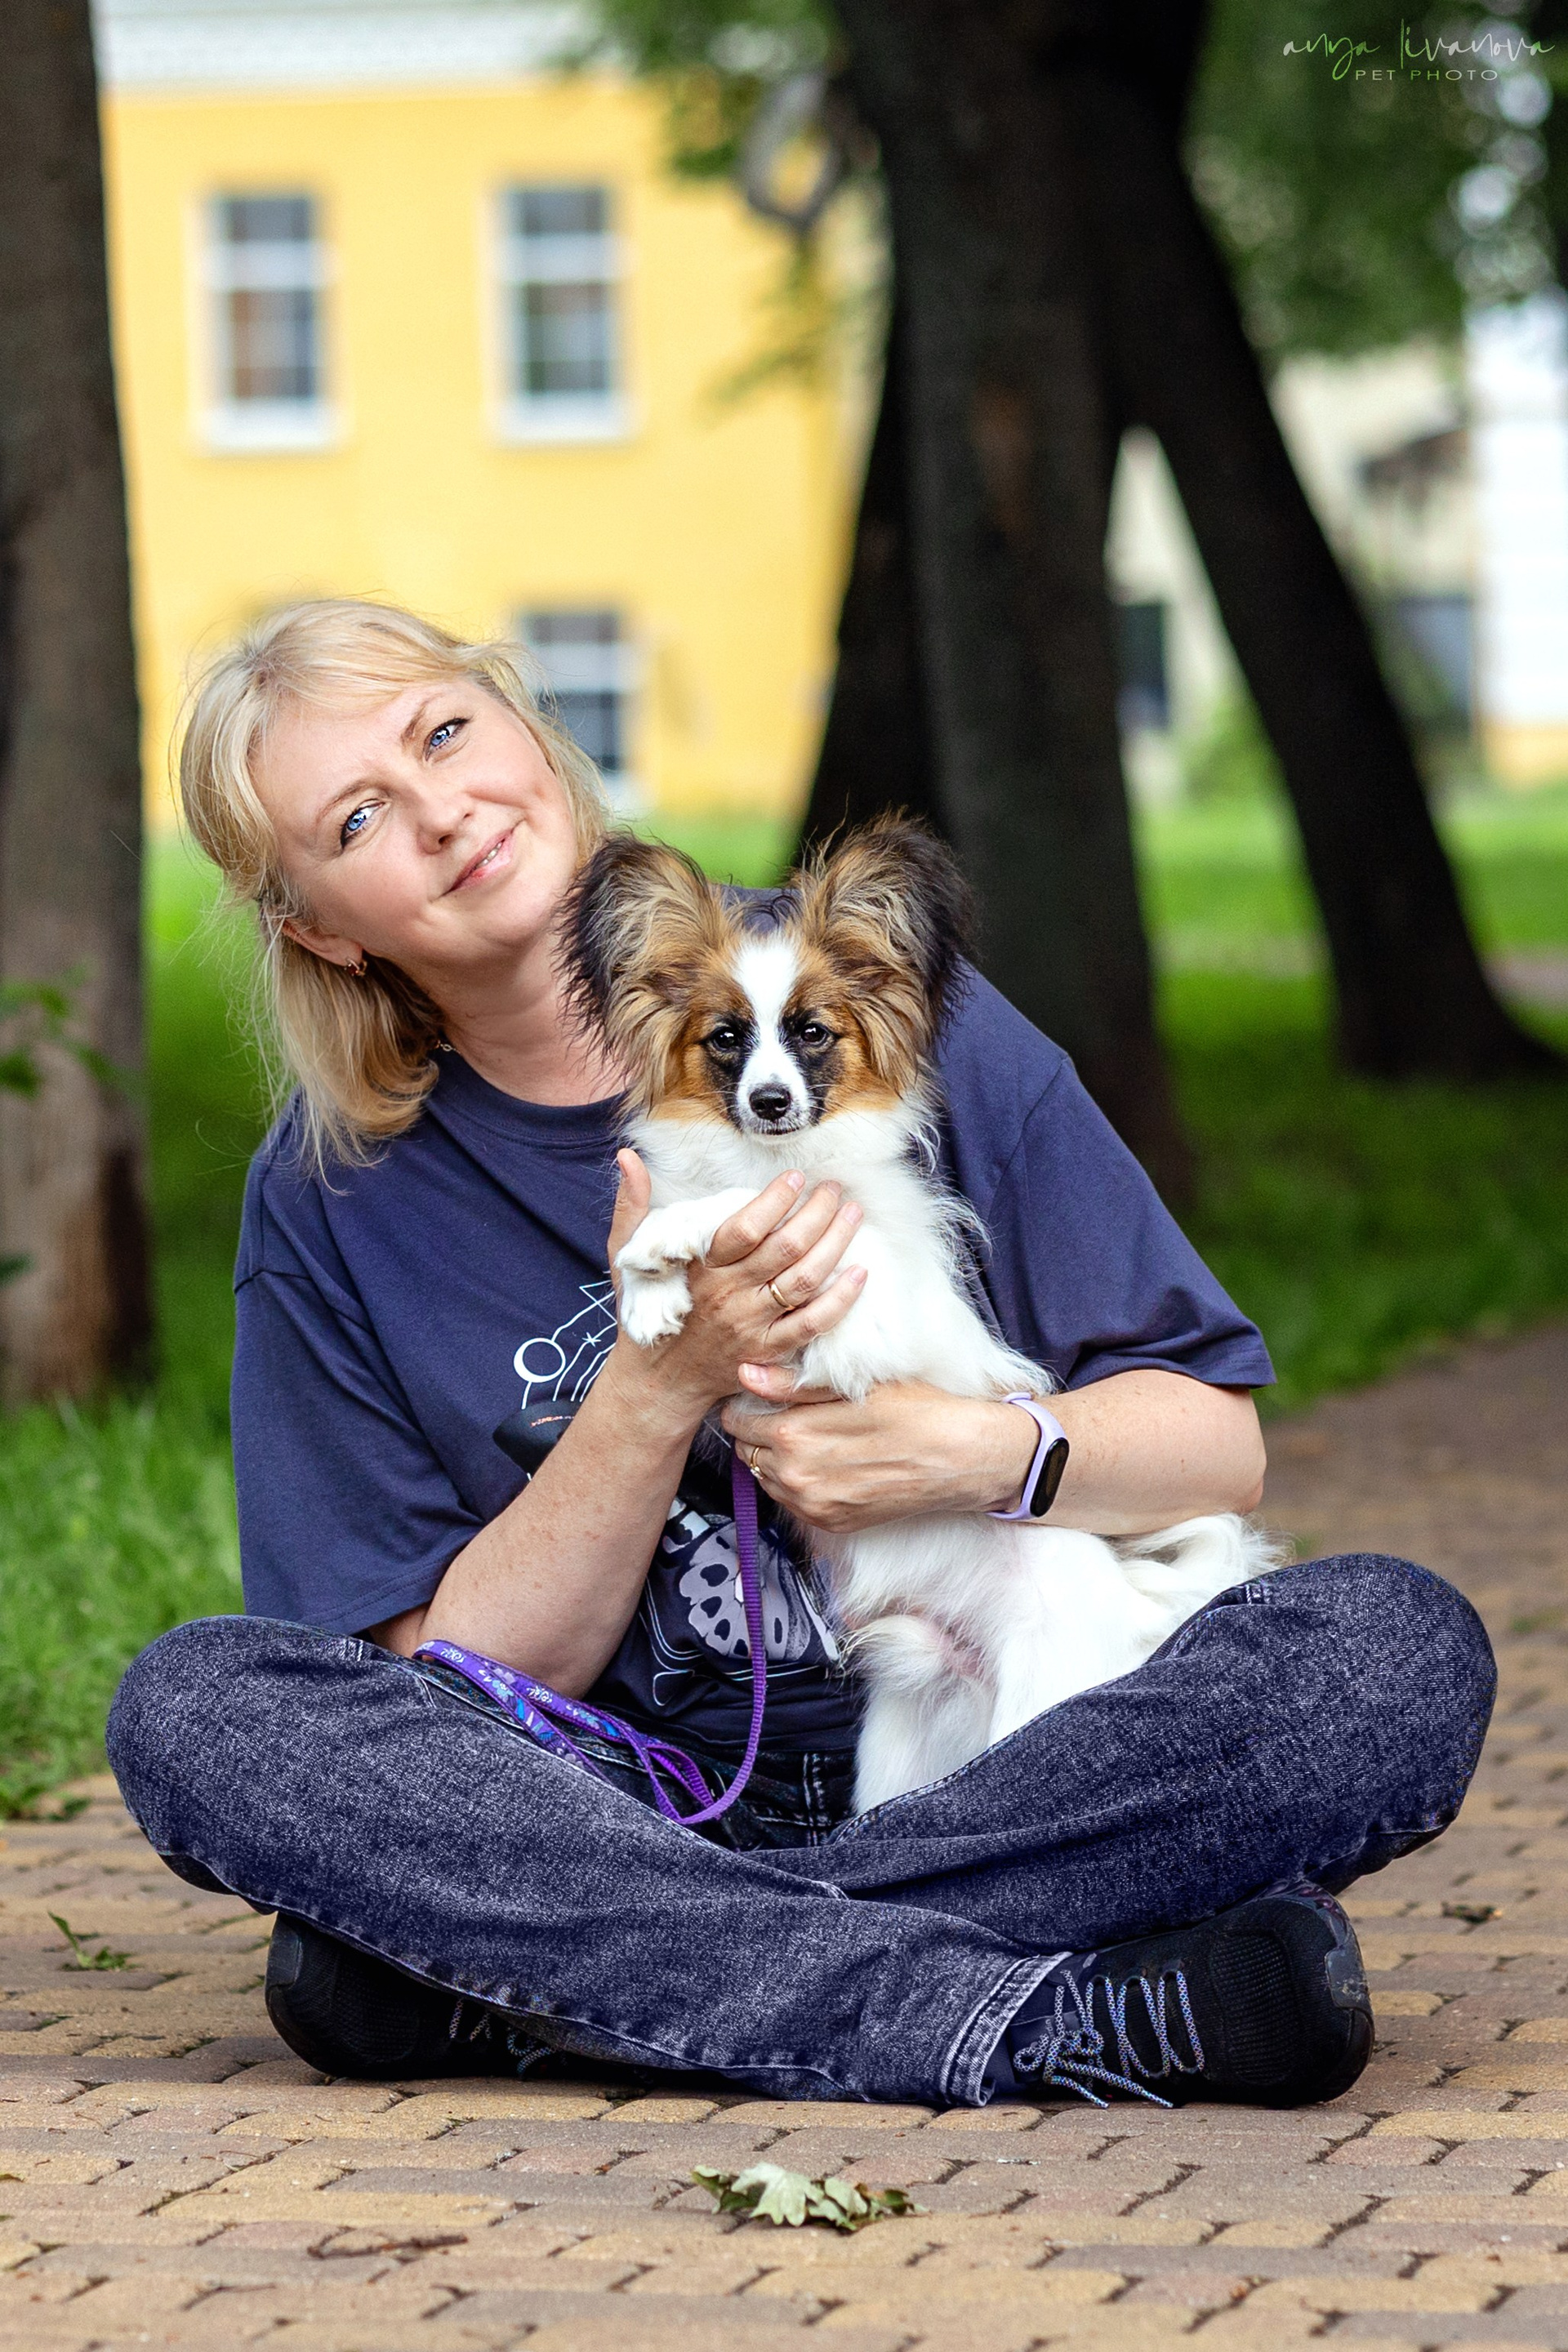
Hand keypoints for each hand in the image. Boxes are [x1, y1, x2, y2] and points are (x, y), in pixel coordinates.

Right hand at [606, 1151, 867, 1421]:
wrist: (657, 1382)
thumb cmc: (646, 1311)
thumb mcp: (628, 1257)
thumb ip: (632, 1206)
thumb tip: (627, 1157)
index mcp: (699, 1268)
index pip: (744, 1228)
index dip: (775, 1200)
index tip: (795, 1177)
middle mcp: (728, 1296)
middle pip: (784, 1248)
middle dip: (817, 1213)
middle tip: (835, 1189)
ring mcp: (752, 1326)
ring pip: (803, 1281)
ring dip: (834, 1244)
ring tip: (853, 1215)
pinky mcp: (770, 1353)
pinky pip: (813, 1324)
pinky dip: (840, 1299)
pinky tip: (860, 1272)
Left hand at [722, 1375, 1038, 1533]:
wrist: (959, 1457)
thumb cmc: (913, 1410)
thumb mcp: (852, 1386)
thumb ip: (792, 1385)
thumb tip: (746, 1374)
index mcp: (793, 1435)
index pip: (737, 1419)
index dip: (746, 1403)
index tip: (760, 1395)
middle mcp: (796, 1476)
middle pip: (747, 1449)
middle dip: (757, 1431)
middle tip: (785, 1413)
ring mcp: (813, 1505)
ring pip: (766, 1477)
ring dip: (775, 1458)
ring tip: (809, 1437)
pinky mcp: (831, 1522)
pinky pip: (791, 1501)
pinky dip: (797, 1482)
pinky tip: (825, 1462)